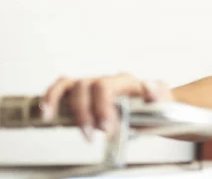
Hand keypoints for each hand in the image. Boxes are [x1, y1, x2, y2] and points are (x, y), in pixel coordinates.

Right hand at [41, 73, 172, 140]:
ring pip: (71, 84)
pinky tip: (46, 112)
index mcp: (125, 81)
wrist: (155, 109)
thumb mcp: (163, 102)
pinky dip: (52, 97)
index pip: (105, 86)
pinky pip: (63, 88)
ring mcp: (93, 85)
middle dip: (85, 112)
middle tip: (92, 134)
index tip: (106, 128)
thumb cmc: (156, 107)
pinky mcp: (83, 94)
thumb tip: (148, 85)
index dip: (100, 106)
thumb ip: (158, 94)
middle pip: (86, 85)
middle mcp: (106, 79)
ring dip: (63, 104)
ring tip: (55, 119)